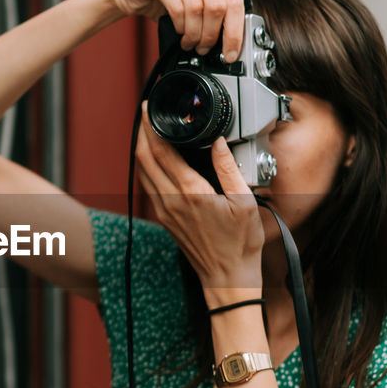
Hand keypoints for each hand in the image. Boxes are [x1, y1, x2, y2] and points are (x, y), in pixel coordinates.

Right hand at [96, 0, 245, 60]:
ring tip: (189, 42)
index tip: (230, 54)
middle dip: (211, 35)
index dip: (235, 32)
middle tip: (203, 48)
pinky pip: (177, 7)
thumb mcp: (196, 6)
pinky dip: (179, 25)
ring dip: (193, 33)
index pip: (235, 1)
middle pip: (218, 5)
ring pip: (197, 8)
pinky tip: (178, 31)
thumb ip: (214, 16)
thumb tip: (229, 45)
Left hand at [136, 101, 264, 298]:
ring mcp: (165, 211)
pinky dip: (148, 166)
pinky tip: (156, 159)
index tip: (150, 109)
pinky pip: (149, 186)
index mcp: (190, 193)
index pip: (161, 151)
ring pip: (143, 172)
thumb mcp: (244, 203)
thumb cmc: (239, 245)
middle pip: (144, 158)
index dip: (151, 127)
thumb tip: (219, 142)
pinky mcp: (165, 219)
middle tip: (145, 113)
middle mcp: (171, 201)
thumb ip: (228, 169)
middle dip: (141, 132)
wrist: (228, 278)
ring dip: (142, 149)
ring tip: (148, 130)